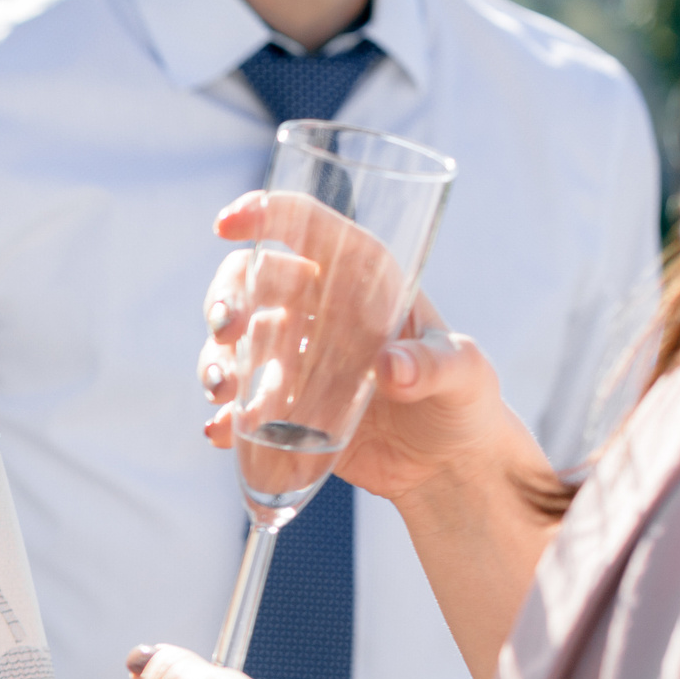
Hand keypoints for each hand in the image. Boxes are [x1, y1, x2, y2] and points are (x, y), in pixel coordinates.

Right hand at [199, 191, 538, 505]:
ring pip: (234, 343)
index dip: (266, 215)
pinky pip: (238, 405)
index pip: (308, 230)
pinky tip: (221, 431)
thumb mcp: (464, 375)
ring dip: (215, 361)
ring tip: (222, 392)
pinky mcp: (282, 408)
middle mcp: (320, 311)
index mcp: (363, 279)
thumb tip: (390, 368)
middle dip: (226, 300)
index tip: (228, 224)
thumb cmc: (464, 400)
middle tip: (226, 331)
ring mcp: (294, 359)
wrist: (446, 463)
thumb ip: (435, 366)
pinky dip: (223, 417)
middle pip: (252, 282)